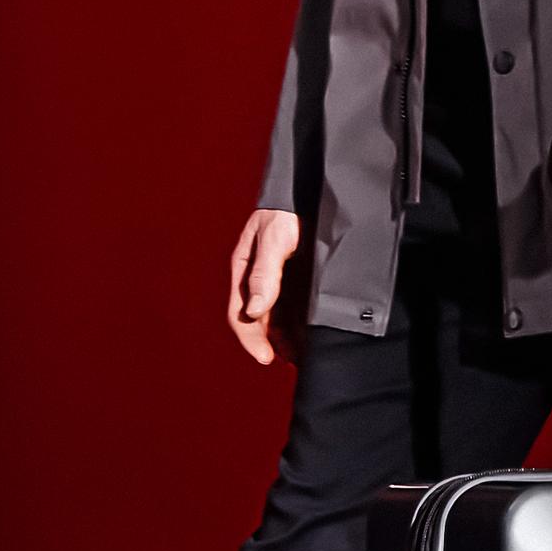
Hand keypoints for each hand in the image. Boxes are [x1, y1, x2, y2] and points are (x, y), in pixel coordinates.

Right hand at [228, 208, 303, 365]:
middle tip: (289, 361)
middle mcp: (257, 279)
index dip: (251, 338)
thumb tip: (254, 310)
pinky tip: (311, 339)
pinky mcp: (296, 280)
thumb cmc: (286, 211)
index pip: (240, 314)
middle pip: (259, 321)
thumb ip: (264, 273)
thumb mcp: (273, 240)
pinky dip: (300, 326)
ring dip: (286, 339)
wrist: (309, 189)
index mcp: (243, 270)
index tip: (265, 357)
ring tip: (302, 356)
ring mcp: (277, 280)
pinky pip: (294, 309)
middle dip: (270, 344)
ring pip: (277, 318)